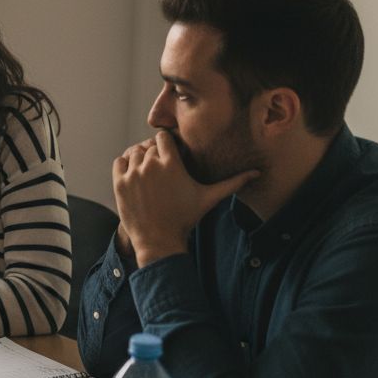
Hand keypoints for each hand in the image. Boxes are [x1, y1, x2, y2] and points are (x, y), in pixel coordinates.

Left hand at [113, 131, 257, 266]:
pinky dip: (126, 164)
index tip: (170, 153)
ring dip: (140, 157)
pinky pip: (119, 161)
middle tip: (161, 165)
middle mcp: (150, 165)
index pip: (163, 137)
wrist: (158, 240)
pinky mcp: (119, 183)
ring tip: (149, 170)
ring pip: (134, 152)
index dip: (166, 143)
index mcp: (171, 163)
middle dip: (155, 152)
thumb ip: (232, 183)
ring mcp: (132, 173)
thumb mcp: (209, 198)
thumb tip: (258, 173)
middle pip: (149, 145)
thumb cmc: (185, 218)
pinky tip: (135, 173)